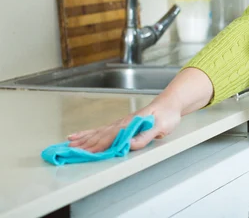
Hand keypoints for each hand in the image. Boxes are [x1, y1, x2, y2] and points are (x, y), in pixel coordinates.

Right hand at [67, 67, 213, 152]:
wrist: (171, 103)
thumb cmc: (167, 115)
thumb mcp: (161, 126)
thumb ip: (145, 135)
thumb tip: (129, 144)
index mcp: (130, 123)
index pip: (111, 137)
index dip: (98, 146)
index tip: (85, 153)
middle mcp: (123, 122)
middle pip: (100, 135)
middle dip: (85, 143)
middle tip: (69, 151)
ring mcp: (121, 122)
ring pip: (98, 131)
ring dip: (83, 138)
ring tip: (68, 143)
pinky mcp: (122, 124)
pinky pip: (102, 129)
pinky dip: (89, 133)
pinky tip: (80, 135)